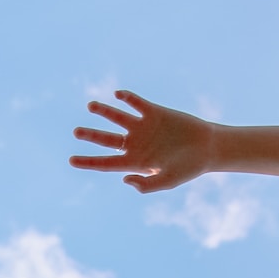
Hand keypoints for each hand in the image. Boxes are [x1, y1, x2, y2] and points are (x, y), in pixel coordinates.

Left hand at [70, 90, 215, 193]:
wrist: (207, 149)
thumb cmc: (187, 169)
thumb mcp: (167, 182)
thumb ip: (146, 184)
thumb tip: (125, 179)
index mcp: (134, 162)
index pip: (105, 163)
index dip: (88, 162)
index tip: (71, 160)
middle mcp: (135, 143)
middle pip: (106, 139)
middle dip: (90, 135)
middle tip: (76, 132)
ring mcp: (143, 127)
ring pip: (118, 118)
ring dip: (104, 111)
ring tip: (91, 106)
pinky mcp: (155, 112)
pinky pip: (137, 103)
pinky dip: (128, 98)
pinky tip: (118, 94)